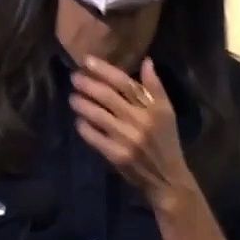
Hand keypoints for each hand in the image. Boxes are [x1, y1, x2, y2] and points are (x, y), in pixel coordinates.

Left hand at [69, 56, 196, 209]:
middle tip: (74, 77)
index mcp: (153, 108)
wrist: (167, 178)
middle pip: (108, 96)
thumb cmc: (166, 142)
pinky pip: (94, 137)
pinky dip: (84, 128)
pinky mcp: (116, 156)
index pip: (125, 83)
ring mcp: (126, 139)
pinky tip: (79, 121)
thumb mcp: (167, 113)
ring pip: (98, 115)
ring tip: (72, 97)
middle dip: (87, 84)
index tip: (87, 61)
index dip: (104, 70)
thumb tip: (146, 61)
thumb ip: (156, 87)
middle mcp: (139, 121)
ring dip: (82, 104)